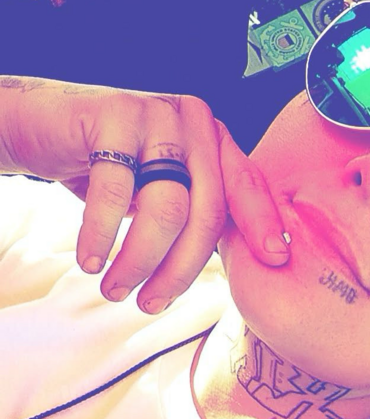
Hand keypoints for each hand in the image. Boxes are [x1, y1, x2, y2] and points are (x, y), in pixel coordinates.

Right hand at [0, 77, 290, 311]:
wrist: (44, 125)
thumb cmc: (110, 168)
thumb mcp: (160, 188)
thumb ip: (195, 212)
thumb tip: (233, 267)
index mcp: (213, 140)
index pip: (246, 186)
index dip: (262, 223)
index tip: (275, 260)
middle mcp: (193, 122)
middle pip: (205, 211)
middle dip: (179, 270)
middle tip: (150, 304)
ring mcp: (156, 114)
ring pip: (165, 208)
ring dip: (138, 262)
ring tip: (115, 289)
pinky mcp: (114, 115)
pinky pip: (114, 193)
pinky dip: (100, 236)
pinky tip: (90, 261)